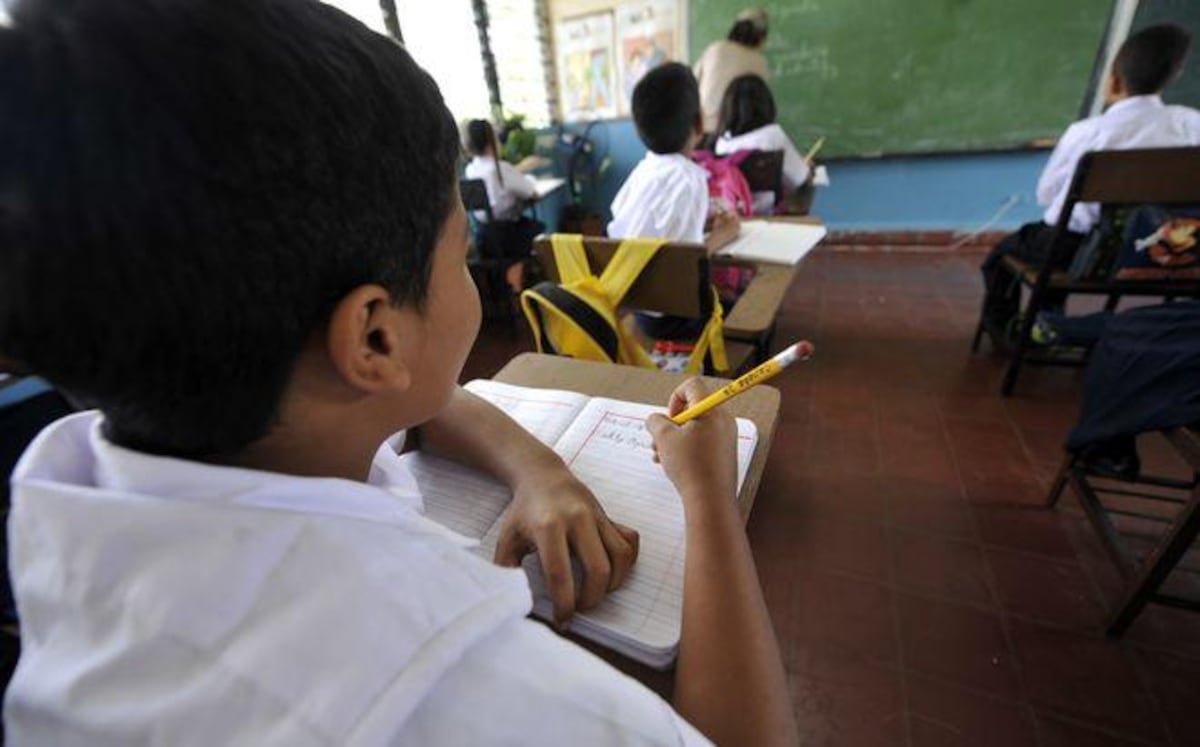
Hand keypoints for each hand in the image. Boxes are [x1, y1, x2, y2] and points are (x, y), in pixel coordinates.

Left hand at [494, 463, 638, 626]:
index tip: (563, 620)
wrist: (543, 477)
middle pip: (598, 571)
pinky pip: (630, 542)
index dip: (564, 604)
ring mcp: (597, 517)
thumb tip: (514, 599)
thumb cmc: (524, 512)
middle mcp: (578, 520)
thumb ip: (506, 569)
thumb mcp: (507, 538)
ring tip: (595, 592)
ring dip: (612, 584)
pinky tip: (612, 571)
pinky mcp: (610, 517)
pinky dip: (627, 562)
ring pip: (620, 558)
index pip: (560, 575)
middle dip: (592, 599)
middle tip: (580, 607)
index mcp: (548, 527)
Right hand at [646, 378, 737, 507]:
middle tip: (659, 441)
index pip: (692, 385)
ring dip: (674, 438)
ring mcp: (726, 436)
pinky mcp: (725, 452)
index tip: (670, 418)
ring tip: (660, 456)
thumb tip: (656, 420)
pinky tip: (671, 464)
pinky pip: (703, 441)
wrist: (711, 499)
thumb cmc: (690, 467)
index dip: (675, 397)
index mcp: (711, 410)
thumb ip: (655, 421)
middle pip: (692, 408)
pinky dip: (686, 447)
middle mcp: (722, 419)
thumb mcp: (664, 438)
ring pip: (695, 427)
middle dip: (671, 423)